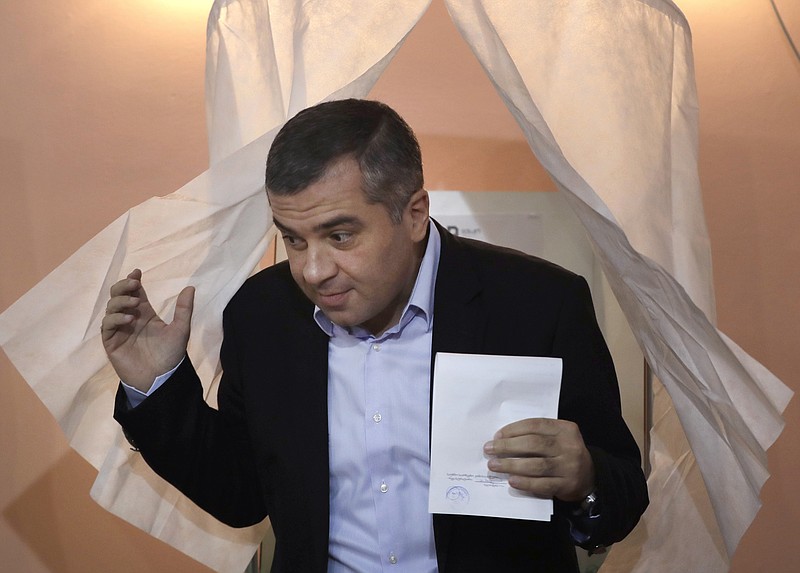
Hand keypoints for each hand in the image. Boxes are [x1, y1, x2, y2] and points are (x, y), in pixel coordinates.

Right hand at [101, 269, 194, 391]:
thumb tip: (191, 288)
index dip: (132, 280)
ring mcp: (119, 329)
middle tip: (133, 283)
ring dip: (121, 301)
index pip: (134, 291)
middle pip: (117, 295)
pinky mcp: (111, 341)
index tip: (137, 273)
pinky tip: (129, 319)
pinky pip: (107, 325)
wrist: (161, 378)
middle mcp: (130, 318)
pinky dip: (115, 318)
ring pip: (111, 307)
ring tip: (135, 304)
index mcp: (144, 313)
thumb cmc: (171, 355)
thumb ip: (184, 310)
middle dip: (123, 286)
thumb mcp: (181, 330)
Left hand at [484, 418, 594, 501]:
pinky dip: (525, 483)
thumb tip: (503, 439)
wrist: (589, 477)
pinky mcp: (567, 485)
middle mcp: (569, 446)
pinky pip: (542, 484)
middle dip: (507, 447)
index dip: (513, 430)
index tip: (497, 436)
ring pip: (536, 465)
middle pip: (533, 444)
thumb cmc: (564, 454)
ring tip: (494, 465)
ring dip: (511, 465)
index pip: (535, 425)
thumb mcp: (557, 438)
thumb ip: (537, 435)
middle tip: (490, 450)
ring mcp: (569, 466)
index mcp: (565, 429)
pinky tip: (512, 481)